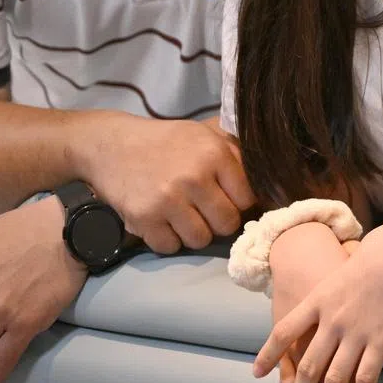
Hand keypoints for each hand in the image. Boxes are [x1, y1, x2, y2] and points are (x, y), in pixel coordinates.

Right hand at [81, 116, 254, 253]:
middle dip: (219, 221)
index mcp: (214, 154)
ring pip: (201, 240)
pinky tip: (163, 221)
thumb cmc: (166, 141)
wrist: (111, 144)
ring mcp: (167, 200)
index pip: (248, 198)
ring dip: (194, 233)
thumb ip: (234, 154)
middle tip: (205, 211)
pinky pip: (170, 247)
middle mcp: (194, 178)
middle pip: (226, 224)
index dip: (240, 203)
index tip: (228, 200)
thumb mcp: (204, 135)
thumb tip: (271, 179)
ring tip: (183, 216)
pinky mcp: (144, 219)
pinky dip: (168, 239)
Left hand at [255, 223, 382, 382]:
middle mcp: (331, 320)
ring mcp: (355, 333)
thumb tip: (327, 299)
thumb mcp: (344, 270)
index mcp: (318, 300)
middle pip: (309, 365)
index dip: (269, 354)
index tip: (257, 373)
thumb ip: (333, 292)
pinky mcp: (380, 341)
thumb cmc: (379, 256)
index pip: (285, 331)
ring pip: (334, 380)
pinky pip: (365, 379)